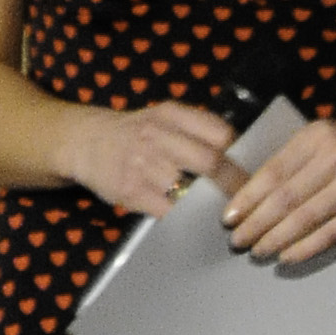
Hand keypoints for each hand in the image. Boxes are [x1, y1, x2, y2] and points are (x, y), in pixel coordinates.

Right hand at [61, 100, 235, 216]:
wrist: (85, 141)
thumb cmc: (134, 133)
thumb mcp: (163, 117)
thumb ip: (196, 130)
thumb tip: (239, 153)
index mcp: (171, 114)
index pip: (220, 133)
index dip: (239, 154)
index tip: (250, 169)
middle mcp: (157, 135)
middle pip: (210, 162)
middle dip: (234, 183)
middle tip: (245, 198)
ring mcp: (143, 164)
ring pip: (192, 189)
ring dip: (211, 204)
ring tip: (224, 212)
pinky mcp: (131, 191)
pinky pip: (169, 211)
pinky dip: (187, 218)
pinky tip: (196, 220)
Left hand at [222, 117, 335, 264]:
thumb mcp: (329, 137)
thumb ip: (296, 158)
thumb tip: (253, 193)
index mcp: (317, 136)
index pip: (273, 171)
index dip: (247, 198)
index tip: (228, 217)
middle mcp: (335, 157)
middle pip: (284, 198)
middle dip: (255, 224)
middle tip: (236, 241)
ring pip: (304, 219)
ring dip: (275, 239)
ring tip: (256, 251)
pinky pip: (329, 233)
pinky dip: (305, 248)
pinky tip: (286, 256)